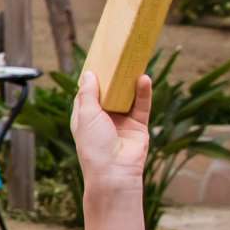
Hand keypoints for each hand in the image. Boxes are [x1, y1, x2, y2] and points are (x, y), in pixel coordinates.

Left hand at [71, 71, 150, 191]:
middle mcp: (103, 118)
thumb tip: (88, 73)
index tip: (96, 61)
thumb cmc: (94, 146)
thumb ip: (88, 94)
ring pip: (127, 96)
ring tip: (132, 63)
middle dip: (112, 77)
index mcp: (85, 117)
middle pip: (109, 93)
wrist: (114, 172)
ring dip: (129, 82)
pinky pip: (142, 105)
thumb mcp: (86, 115)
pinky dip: (143, 92)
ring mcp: (121, 121)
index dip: (91, 79)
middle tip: (116, 57)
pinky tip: (144, 78)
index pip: (87, 93)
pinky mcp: (138, 126)